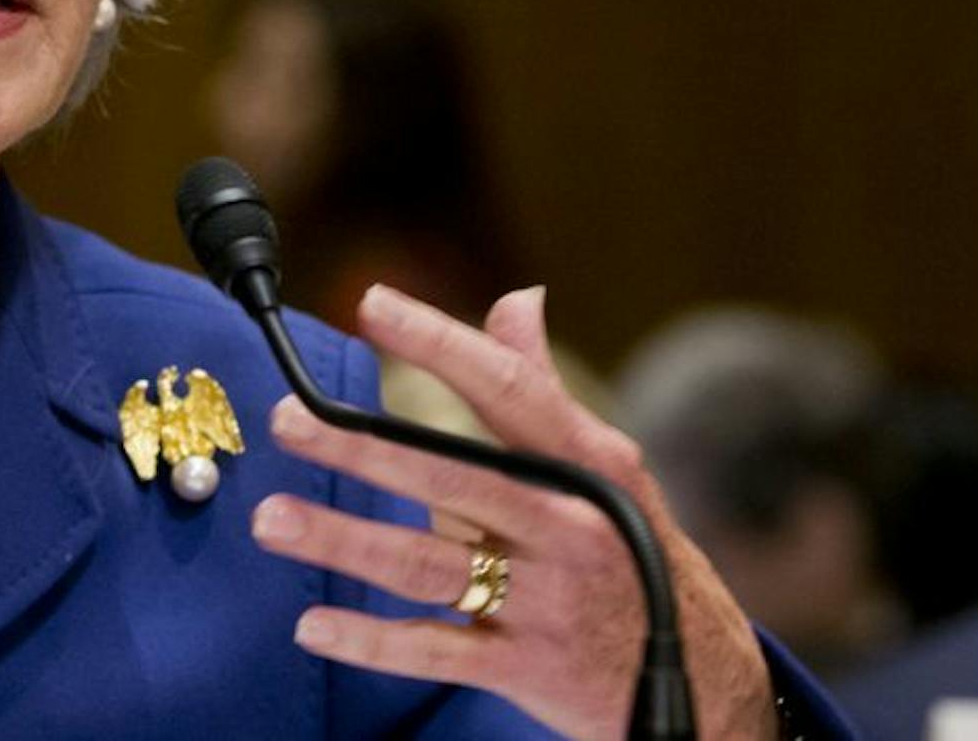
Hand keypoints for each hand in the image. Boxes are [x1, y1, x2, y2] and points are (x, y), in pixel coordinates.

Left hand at [251, 285, 774, 740]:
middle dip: (362, 447)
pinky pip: (437, 651)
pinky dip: (372, 640)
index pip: (507, 390)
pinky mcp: (529, 668)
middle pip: (450, 477)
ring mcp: (549, 599)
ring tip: (272, 519)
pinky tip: (312, 625)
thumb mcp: (606, 469)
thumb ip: (540, 386)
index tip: (371, 302)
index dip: (439, 344)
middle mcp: (570, 524)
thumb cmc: (632, 550)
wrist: (704, 681)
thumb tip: (517, 297)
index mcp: (588, 465)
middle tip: (287, 421)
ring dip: (344, 542)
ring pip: (429, 565)